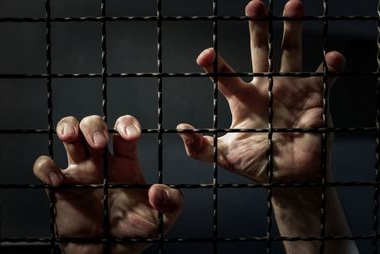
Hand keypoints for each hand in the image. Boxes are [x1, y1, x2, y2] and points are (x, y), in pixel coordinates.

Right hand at [33, 115, 182, 253]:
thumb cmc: (134, 233)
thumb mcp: (160, 220)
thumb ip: (171, 204)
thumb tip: (158, 190)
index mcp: (125, 163)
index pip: (123, 131)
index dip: (126, 124)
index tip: (131, 134)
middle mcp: (101, 161)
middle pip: (93, 125)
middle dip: (94, 126)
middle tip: (99, 144)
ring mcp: (78, 172)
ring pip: (68, 134)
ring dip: (68, 128)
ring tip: (71, 138)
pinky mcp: (58, 187)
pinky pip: (44, 167)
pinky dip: (46, 167)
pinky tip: (57, 180)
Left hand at [177, 0, 345, 182]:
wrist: (289, 178)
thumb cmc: (256, 164)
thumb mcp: (224, 155)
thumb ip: (200, 146)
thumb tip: (181, 129)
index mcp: (243, 99)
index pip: (225, 75)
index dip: (215, 64)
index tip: (206, 55)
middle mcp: (267, 88)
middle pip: (261, 52)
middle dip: (258, 29)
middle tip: (255, 5)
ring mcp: (292, 91)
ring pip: (291, 54)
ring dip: (293, 30)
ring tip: (292, 5)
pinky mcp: (316, 99)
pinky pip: (326, 79)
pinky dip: (331, 68)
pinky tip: (333, 57)